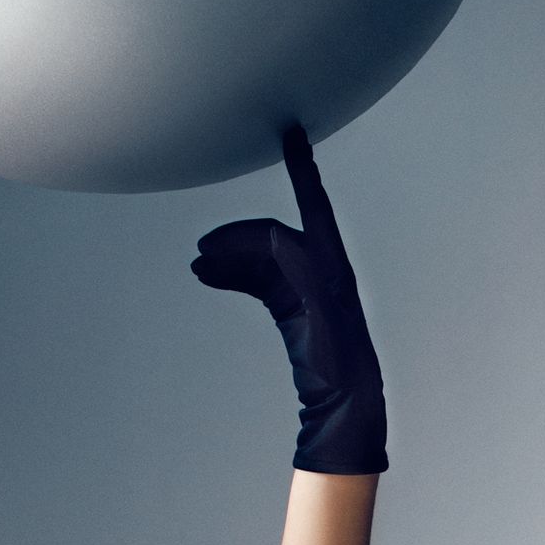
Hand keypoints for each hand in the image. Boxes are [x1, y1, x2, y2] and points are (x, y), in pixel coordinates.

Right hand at [190, 125, 388, 475]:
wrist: (348, 410)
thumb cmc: (342, 370)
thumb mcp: (325, 320)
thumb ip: (306, 276)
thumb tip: (279, 237)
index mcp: (334, 270)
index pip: (314, 207)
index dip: (302, 170)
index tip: (292, 133)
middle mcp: (322, 274)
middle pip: (272, 237)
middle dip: (237, 239)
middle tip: (201, 250)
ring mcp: (306, 290)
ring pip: (260, 258)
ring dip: (229, 257)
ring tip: (197, 266)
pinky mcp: (293, 309)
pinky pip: (258, 280)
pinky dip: (233, 275)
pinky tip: (208, 276)